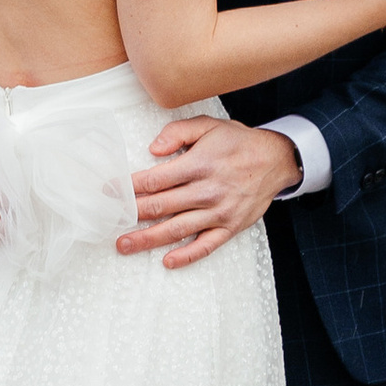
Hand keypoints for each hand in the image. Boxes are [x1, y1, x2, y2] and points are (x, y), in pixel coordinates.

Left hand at [118, 117, 301, 270]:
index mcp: (198, 164)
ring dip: (148, 239)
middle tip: (109, 222)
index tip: (109, 191)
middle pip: (160, 207)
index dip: (128, 187)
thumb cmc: (238, 142)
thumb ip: (178, 132)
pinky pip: (206, 246)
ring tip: (124, 245)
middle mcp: (207, 191)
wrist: (277, 160)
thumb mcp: (208, 125)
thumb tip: (153, 149)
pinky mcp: (230, 227)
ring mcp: (219, 212)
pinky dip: (186, 256)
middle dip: (130, 215)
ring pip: (177, 229)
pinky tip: (167, 261)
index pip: (154, 180)